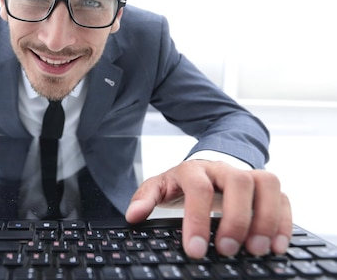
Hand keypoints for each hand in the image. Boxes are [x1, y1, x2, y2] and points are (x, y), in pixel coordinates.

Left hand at [125, 160, 291, 258]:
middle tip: (227, 251)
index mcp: (194, 169)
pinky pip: (283, 197)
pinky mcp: (267, 187)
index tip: (195, 250)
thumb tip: (133, 215)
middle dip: (235, 219)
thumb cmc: (183, 182)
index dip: (197, 219)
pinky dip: (283, 221)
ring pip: (266, 184)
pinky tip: (277, 246)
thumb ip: (146, 198)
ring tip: (257, 250)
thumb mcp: (160, 186)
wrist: (207, 166)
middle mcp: (224, 169)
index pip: (198, 189)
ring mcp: (248, 175)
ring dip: (265, 219)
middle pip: (238, 182)